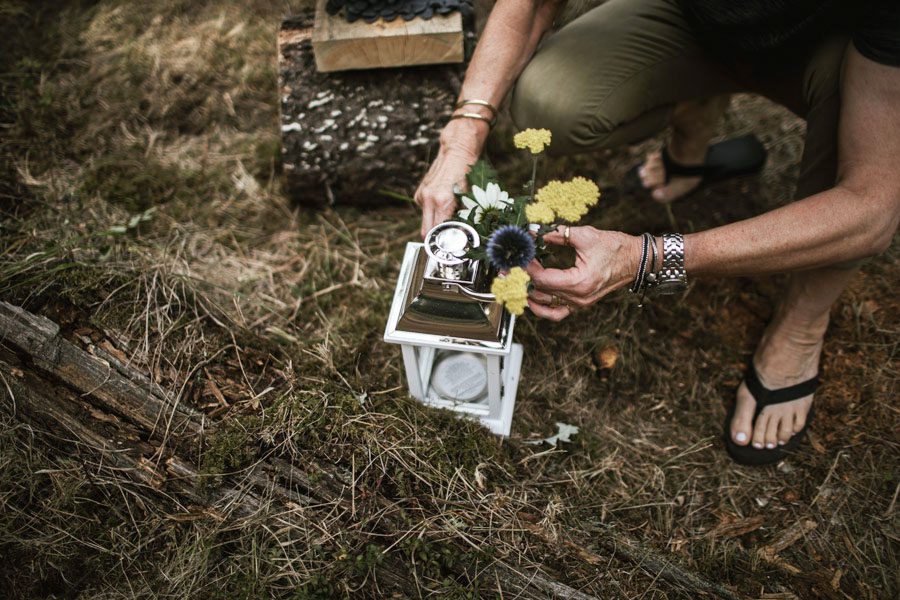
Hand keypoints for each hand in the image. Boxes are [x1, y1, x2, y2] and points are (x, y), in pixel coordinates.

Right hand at [414, 119, 486, 237]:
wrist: (457, 149)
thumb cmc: (469, 170)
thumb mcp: (473, 195)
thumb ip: (466, 215)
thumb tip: (465, 232)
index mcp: (442, 201)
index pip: (438, 232)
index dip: (444, 242)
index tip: (451, 248)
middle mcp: (428, 199)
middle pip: (427, 231)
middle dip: (437, 238)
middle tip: (449, 241)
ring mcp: (422, 195)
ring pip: (426, 221)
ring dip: (436, 224)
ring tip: (450, 219)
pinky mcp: (420, 192)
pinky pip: (425, 210)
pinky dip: (434, 212)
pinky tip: (444, 204)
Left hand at [527, 226, 640, 320]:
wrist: (636, 260)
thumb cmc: (616, 247)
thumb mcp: (585, 235)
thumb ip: (558, 234)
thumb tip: (537, 233)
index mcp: (579, 282)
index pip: (543, 279)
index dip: (528, 267)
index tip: (522, 255)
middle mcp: (579, 297)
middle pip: (541, 292)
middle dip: (526, 278)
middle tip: (515, 265)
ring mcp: (580, 303)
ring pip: (546, 305)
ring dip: (531, 293)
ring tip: (520, 280)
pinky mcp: (581, 303)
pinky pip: (557, 313)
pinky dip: (543, 308)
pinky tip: (532, 299)